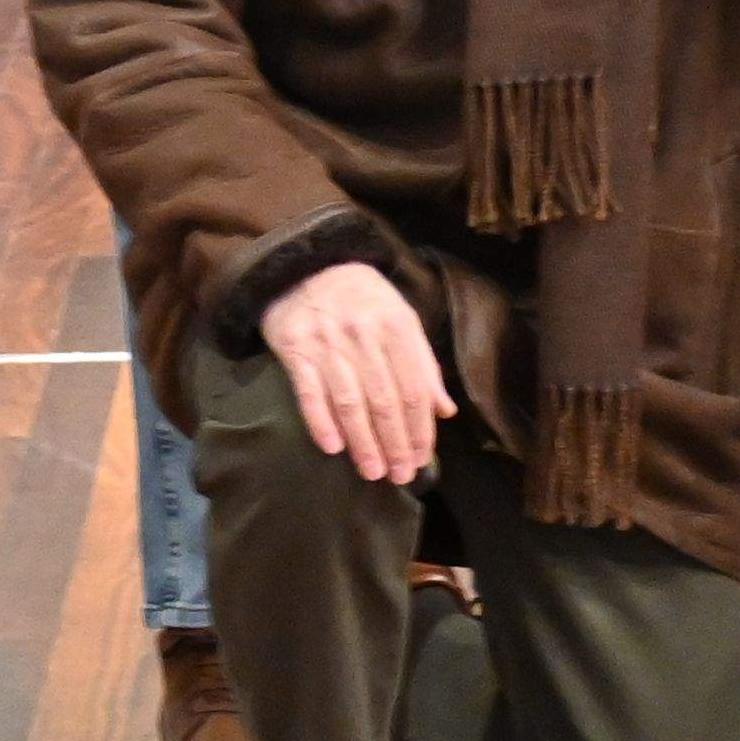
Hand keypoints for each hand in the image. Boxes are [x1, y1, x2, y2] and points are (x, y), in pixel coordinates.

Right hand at [255, 258, 453, 487]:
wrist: (305, 264)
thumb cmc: (362, 298)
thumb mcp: (401, 318)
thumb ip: (423, 363)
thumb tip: (445, 411)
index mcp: (396, 326)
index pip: (413, 389)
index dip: (420, 429)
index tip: (422, 460)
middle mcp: (363, 335)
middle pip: (384, 401)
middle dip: (396, 444)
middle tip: (401, 476)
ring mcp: (327, 342)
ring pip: (350, 402)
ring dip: (363, 442)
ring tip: (373, 472)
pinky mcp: (294, 348)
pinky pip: (308, 391)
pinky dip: (320, 421)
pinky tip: (332, 447)